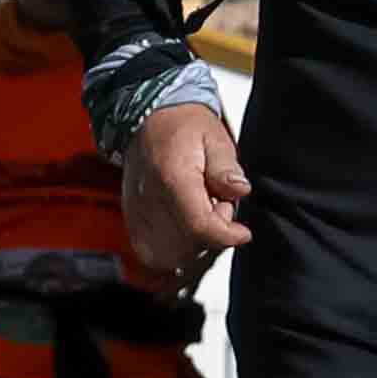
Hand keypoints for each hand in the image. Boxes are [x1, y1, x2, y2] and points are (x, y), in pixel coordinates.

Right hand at [122, 103, 249, 286]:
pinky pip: (154, 255)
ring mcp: (137, 215)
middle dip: (213, 236)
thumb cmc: (182, 128)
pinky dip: (176, 251)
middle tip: (218, 205)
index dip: (226, 236)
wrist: (150, 121)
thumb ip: (227, 168)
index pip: (199, 225)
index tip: (243, 233)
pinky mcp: (134, 224)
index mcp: (172, 177)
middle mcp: (149, 200)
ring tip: (201, 213)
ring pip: (172, 256)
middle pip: (187, 246)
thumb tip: (240, 190)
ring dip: (195, 246)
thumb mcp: (215, 138)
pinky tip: (186, 228)